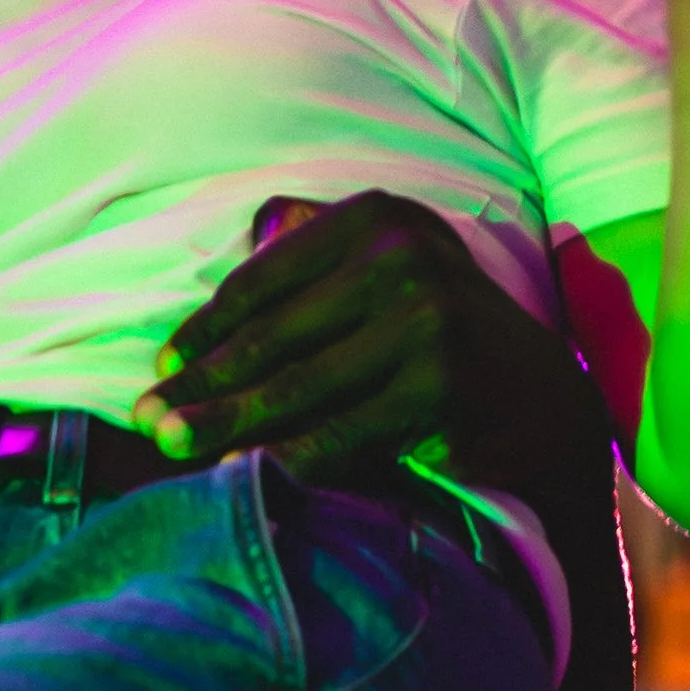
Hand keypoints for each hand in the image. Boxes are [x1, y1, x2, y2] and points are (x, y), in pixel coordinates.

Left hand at [134, 190, 607, 488]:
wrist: (544, 404)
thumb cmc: (440, 338)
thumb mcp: (389, 272)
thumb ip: (315, 260)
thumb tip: (222, 271)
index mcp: (377, 217)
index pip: (265, 281)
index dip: (206, 331)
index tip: (163, 370)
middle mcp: (403, 258)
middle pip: (273, 336)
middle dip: (201, 384)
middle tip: (145, 419)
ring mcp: (427, 320)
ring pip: (297, 387)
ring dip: (222, 423)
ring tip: (171, 445)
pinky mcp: (440, 385)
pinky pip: (338, 433)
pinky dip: (282, 456)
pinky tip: (240, 472)